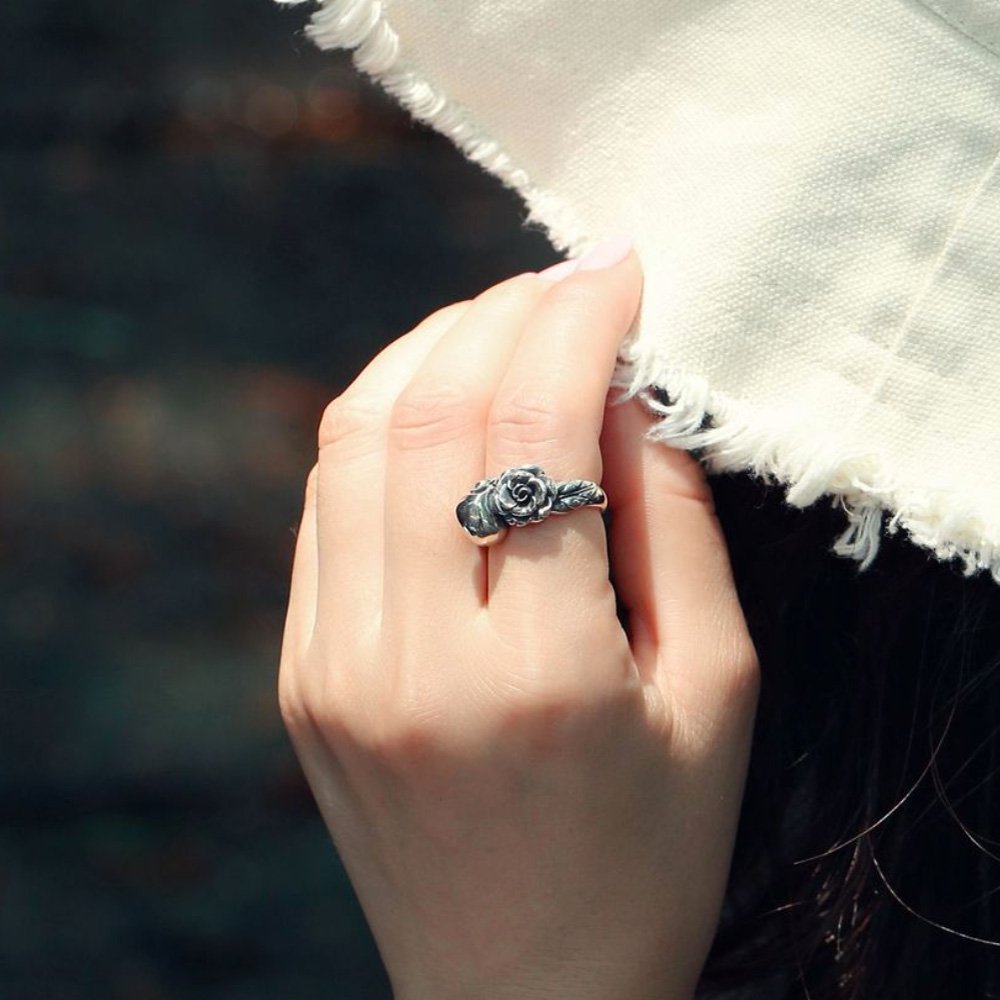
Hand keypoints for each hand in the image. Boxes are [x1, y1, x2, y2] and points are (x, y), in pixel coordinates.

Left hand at [278, 243, 759, 999]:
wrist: (519, 993)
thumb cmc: (645, 859)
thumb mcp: (713, 695)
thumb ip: (673, 527)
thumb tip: (627, 392)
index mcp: (536, 677)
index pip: (536, 432)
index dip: (578, 323)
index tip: (617, 269)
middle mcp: (407, 660)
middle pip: (430, 413)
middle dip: (504, 312)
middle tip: (567, 283)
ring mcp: (330, 665)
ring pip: (355, 438)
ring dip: (434, 349)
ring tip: (506, 324)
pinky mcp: (299, 671)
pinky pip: (326, 501)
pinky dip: (382, 423)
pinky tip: (442, 405)